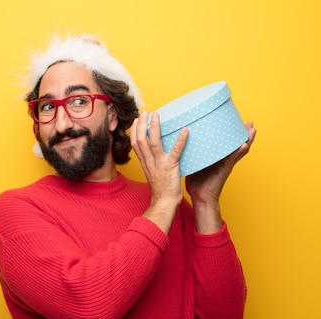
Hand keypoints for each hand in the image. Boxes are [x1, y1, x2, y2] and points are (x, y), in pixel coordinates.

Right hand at [130, 111, 188, 233]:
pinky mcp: (170, 167)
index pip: (135, 144)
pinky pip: (175, 151)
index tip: (137, 120)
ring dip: (155, 127)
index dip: (135, 130)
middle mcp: (150, 162)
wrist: (164, 203)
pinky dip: (180, 140)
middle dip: (141, 125)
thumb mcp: (154, 174)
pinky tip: (185, 130)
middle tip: (145, 112)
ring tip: (157, 115)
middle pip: (141, 140)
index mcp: (145, 163)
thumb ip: (154, 163)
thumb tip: (158, 154)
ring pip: (153, 142)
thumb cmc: (161, 190)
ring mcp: (159, 164)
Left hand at [185, 121, 256, 205]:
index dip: (233, 134)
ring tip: (252, 130)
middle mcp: (224, 160)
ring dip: (247, 140)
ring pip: (239, 151)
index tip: (236, 123)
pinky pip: (232, 160)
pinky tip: (244, 145)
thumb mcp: (193, 164)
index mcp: (217, 158)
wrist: (199, 197)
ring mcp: (226, 165)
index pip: (227, 144)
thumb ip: (191, 155)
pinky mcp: (224, 170)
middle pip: (237, 145)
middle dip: (244, 134)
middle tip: (249, 123)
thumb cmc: (196, 182)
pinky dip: (239, 152)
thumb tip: (180, 143)